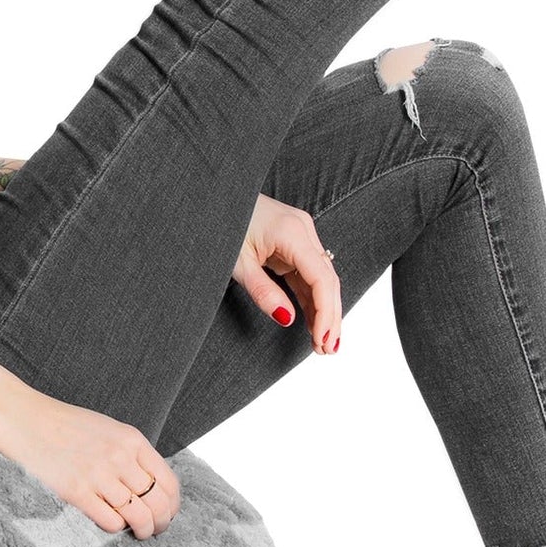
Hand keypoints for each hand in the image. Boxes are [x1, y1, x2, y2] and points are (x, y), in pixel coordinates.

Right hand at [0, 385, 180, 537]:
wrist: (21, 416)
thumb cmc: (61, 424)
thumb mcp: (105, 429)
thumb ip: (128, 452)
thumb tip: (148, 484)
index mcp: (131, 440)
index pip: (168, 482)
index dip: (172, 506)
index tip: (166, 515)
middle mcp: (120, 457)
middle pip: (158, 503)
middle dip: (160, 523)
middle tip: (154, 530)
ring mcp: (99, 474)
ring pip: (139, 516)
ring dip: (142, 530)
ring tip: (137, 533)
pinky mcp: (76, 491)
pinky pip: (111, 521)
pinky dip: (115, 528)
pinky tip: (108, 523)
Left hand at [235, 193, 342, 353]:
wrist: (215, 197)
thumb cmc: (222, 223)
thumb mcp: (238, 263)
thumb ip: (262, 292)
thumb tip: (287, 319)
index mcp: (292, 233)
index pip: (322, 279)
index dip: (326, 313)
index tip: (323, 340)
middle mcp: (303, 230)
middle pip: (327, 280)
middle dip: (330, 316)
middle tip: (327, 350)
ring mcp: (300, 233)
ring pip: (321, 277)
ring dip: (323, 309)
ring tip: (322, 342)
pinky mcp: (293, 240)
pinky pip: (307, 272)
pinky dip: (311, 297)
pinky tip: (313, 321)